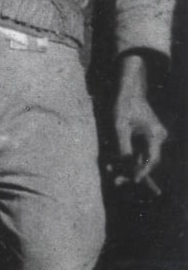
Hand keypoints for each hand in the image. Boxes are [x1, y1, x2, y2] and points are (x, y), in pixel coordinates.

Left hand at [111, 52, 167, 191]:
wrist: (126, 88)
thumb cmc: (121, 104)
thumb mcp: (118, 126)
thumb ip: (122, 146)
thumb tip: (123, 165)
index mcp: (154, 134)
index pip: (151, 160)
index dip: (142, 172)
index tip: (133, 181)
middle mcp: (157, 136)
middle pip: (147, 160)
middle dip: (132, 171)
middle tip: (116, 181)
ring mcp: (153, 136)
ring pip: (141, 156)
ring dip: (127, 165)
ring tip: (111, 173)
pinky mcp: (146, 135)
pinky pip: (138, 150)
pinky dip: (127, 156)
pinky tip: (113, 163)